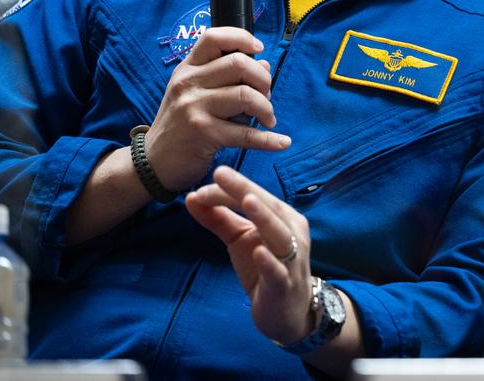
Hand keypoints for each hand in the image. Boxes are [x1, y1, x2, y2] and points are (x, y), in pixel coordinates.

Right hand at [146, 27, 289, 191]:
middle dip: (263, 79)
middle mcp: (189, 83)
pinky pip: (247, 133)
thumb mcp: (195, 93)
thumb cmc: (182, 124)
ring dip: (266, 108)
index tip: (259, 50)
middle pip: (239, 63)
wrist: (154, 162)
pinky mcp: (204, 133)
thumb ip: (227, 77)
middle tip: (266, 96)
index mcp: (187, 69)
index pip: (214, 38)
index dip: (242, 39)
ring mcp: (194, 107)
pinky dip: (270, 139)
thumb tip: (265, 66)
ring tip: (267, 119)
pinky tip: (282, 142)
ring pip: (247, 95)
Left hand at [186, 165, 314, 343]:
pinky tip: (258, 252)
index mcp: (282, 217)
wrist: (288, 311)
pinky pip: (277, 271)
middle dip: (245, 189)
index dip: (234, 186)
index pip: (257, 196)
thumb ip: (219, 218)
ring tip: (247, 200)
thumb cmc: (263, 268)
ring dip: (263, 217)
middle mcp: (291, 232)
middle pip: (268, 207)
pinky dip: (269, 261)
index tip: (212, 175)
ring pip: (278, 234)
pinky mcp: (284, 284)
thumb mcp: (239, 239)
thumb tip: (192, 196)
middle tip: (221, 172)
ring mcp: (291, 259)